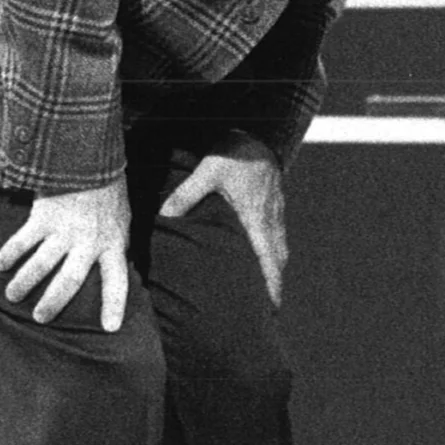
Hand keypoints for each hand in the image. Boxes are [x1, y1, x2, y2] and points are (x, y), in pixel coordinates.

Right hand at [0, 174, 131, 328]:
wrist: (91, 156)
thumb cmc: (108, 191)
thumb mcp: (121, 219)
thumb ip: (113, 244)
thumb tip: (113, 268)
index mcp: (113, 243)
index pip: (116, 281)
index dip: (114, 305)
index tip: (110, 328)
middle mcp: (89, 242)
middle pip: (69, 282)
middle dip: (53, 304)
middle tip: (41, 319)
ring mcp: (65, 230)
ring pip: (40, 266)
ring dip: (24, 284)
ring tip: (13, 296)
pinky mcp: (44, 217)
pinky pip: (22, 242)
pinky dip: (9, 254)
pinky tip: (0, 264)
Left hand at [160, 134, 287, 304]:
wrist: (260, 135)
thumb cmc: (235, 154)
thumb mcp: (208, 171)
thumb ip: (187, 194)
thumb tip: (165, 215)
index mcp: (255, 219)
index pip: (267, 259)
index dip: (271, 284)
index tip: (272, 307)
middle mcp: (269, 220)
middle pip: (277, 260)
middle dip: (274, 284)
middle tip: (270, 309)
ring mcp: (274, 213)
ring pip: (279, 248)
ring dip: (274, 269)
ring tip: (267, 289)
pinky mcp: (273, 206)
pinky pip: (277, 236)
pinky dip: (273, 252)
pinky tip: (264, 256)